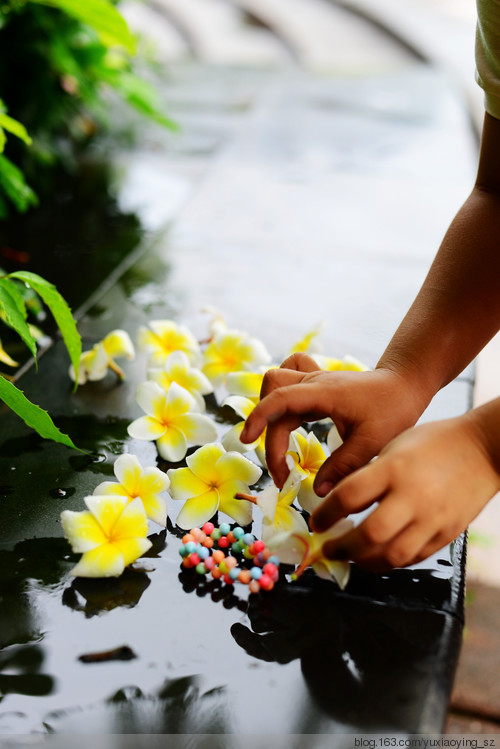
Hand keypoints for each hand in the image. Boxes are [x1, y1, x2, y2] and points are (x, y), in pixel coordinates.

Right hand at [240, 352, 426, 491]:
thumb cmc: (393, 410)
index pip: (280, 398)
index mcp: (324, 392)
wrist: (405, 385)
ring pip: (276, 383)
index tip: (246, 442)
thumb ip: (343, 467)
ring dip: (269, 410)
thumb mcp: (372, 444)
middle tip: (283, 470)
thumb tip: (317, 491)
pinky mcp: (315, 386)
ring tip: (279, 444)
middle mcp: (314, 382)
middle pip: (273, 394)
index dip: (259, 418)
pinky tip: (289, 419)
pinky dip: (280, 398)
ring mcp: (314, 381)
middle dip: (268, 431)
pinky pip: (287, 383)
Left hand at [312, 414, 499, 570]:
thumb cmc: (434, 442)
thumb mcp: (394, 447)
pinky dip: (390, 561)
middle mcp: (413, 496)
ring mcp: (432, 519)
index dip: (326, 514)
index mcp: (395, 468)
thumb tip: (340, 504)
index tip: (315, 522)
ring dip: (363, 562)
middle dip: (340, 548)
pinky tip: (377, 556)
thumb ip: (369, 475)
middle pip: (368, 535)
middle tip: (326, 548)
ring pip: (391, 556)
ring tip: (350, 557)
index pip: (349, 497)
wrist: (483, 449)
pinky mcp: (447, 534)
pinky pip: (413, 558)